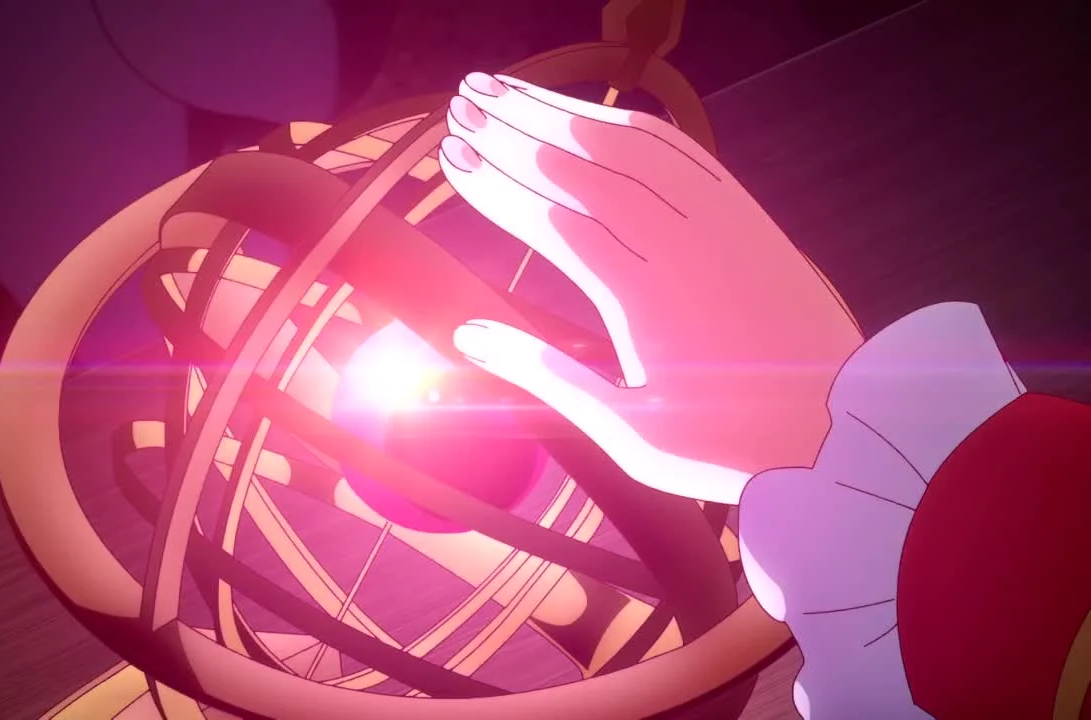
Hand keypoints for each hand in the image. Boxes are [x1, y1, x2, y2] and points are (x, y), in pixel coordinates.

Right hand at [438, 72, 861, 503]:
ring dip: (562, 112)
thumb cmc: (726, 444)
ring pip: (626, 146)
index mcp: (640, 300)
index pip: (549, 219)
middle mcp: (677, 244)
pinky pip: (679, 150)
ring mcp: (717, 221)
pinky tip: (594, 114)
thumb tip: (469, 333)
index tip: (449, 157)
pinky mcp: (746, 214)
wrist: (840, 428)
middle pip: (580, 167)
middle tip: (461, 100)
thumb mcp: (625, 430)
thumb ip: (544, 375)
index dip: (494, 184)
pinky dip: (628, 125)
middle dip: (513, 130)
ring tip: (507, 90)